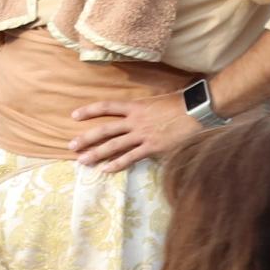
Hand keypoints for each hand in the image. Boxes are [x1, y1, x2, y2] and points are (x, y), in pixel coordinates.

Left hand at [67, 88, 196, 171]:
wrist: (198, 111)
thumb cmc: (180, 103)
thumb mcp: (155, 100)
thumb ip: (141, 108)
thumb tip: (134, 112)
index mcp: (135, 106)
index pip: (106, 107)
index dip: (89, 111)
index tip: (74, 115)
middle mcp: (135, 121)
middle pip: (104, 130)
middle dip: (86, 138)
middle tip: (70, 146)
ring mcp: (143, 135)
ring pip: (114, 145)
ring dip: (96, 153)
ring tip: (82, 160)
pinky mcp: (153, 147)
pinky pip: (131, 157)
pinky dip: (117, 164)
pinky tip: (105, 169)